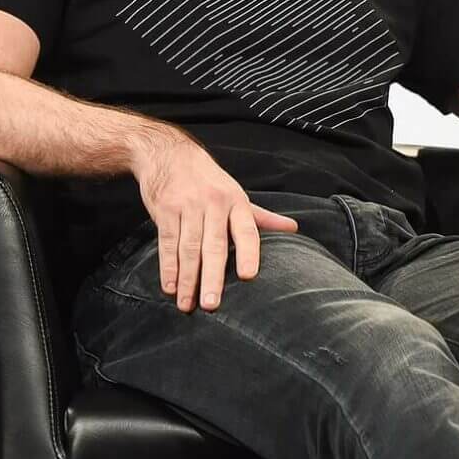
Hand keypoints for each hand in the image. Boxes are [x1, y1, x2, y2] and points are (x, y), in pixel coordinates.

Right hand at [129, 129, 298, 313]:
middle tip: (212, 304)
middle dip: (212, 276)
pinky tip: (170, 287)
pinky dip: (168, 267)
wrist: (170, 154)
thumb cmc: (209, 180)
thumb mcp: (237, 194)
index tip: (249, 276)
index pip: (247, 230)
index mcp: (236, 202)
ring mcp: (188, 206)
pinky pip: (168, 242)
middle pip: (214, 245)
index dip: (248, 253)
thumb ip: (262, 216)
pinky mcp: (165, 209)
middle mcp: (214, 203)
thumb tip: (293, 228)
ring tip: (188, 305)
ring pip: (189, 247)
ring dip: (187, 279)